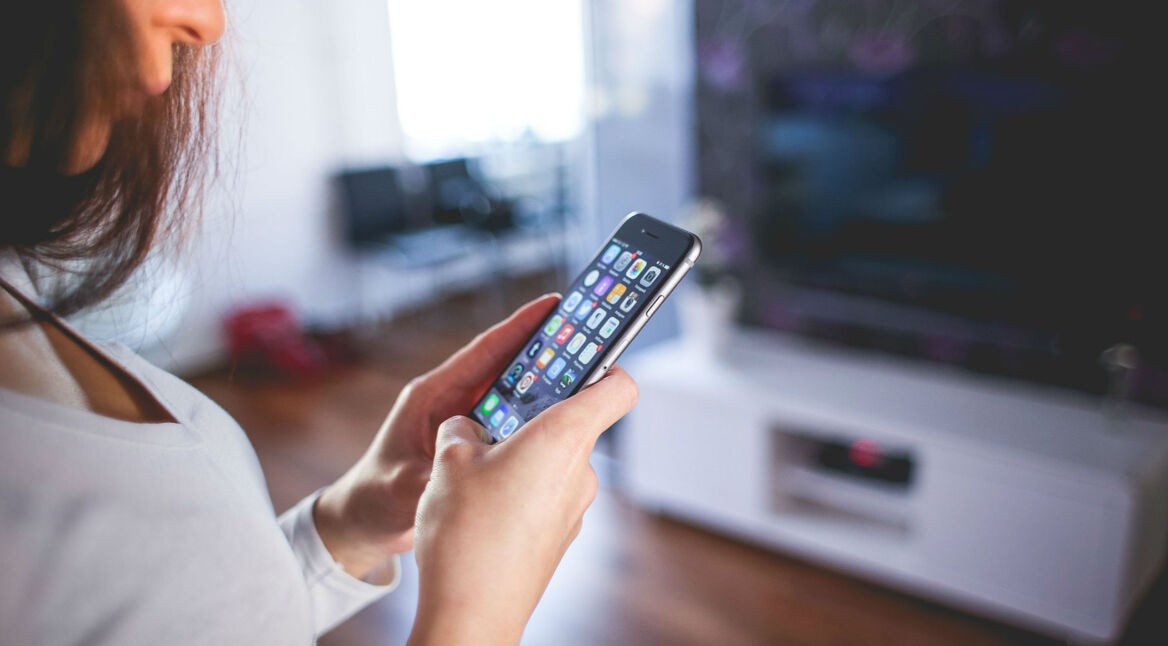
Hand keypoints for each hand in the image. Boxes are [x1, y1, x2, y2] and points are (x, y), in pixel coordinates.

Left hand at [313, 294, 560, 578]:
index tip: (552, 304)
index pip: (482, 351)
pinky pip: (511, 419)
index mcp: (432, 395)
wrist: (364, 520)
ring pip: (512, 391)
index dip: (518, 326)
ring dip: (545, 382)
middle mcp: (451, 399)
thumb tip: (466, 474)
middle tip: (586, 335)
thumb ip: (433, 477)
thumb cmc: (374, 497)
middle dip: (544, 349)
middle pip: (505, 365)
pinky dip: (536, 415)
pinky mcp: (473, 439)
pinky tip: (564, 417)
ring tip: (587, 371)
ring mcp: (463, 419)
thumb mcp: (402, 487)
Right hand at [408, 367, 637, 644]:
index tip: (583, 355)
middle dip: (533, 416)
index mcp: (563, 438)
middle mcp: (580, 471)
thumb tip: (467, 427)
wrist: (472, 615)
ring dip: (520, 456)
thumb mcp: (448, 462)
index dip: (606, 364)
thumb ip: (462, 429)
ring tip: (473, 470)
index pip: (618, 386)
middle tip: (493, 417)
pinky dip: (520, 490)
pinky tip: (481, 506)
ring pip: (554, 461)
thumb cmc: (466, 534)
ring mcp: (575, 507)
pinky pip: (545, 495)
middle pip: (573, 423)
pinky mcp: (560, 536)